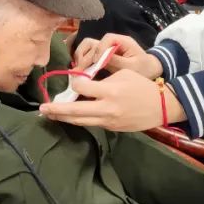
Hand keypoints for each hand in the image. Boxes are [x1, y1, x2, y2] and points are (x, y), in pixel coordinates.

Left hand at [38, 68, 183, 129]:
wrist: (161, 107)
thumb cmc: (142, 86)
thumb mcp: (123, 75)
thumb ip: (103, 80)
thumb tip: (85, 84)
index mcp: (110, 91)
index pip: (82, 87)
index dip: (75, 83)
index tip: (74, 80)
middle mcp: (107, 108)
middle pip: (75, 111)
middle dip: (56, 109)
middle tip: (42, 108)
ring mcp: (108, 121)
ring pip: (80, 121)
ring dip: (63, 118)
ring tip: (49, 114)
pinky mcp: (111, 128)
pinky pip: (91, 123)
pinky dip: (79, 119)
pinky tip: (70, 117)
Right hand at [73, 34, 161, 78]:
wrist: (149, 70)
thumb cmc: (143, 68)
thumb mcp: (132, 67)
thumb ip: (117, 61)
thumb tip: (100, 60)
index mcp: (123, 41)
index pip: (107, 38)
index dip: (100, 49)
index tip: (96, 62)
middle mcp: (113, 42)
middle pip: (93, 42)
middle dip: (85, 55)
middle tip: (80, 70)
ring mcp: (106, 48)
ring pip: (88, 46)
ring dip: (81, 57)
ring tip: (79, 70)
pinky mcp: (103, 55)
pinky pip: (89, 54)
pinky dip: (83, 61)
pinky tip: (81, 71)